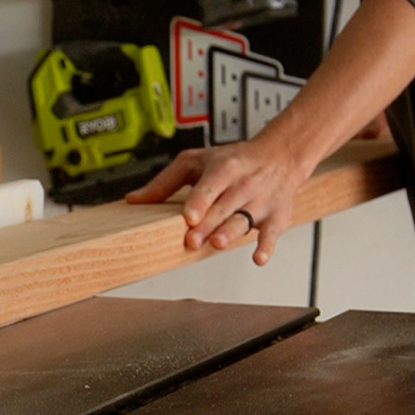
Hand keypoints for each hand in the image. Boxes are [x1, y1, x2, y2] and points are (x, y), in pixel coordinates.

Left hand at [125, 137, 310, 265]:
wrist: (280, 156)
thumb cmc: (234, 161)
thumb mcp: (196, 162)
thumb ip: (165, 182)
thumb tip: (134, 199)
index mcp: (223, 169)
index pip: (209, 186)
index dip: (199, 201)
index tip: (189, 216)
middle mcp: (243, 185)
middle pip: (223, 208)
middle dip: (207, 225)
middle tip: (192, 240)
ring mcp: (260, 202)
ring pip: (243, 220)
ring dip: (231, 233)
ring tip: (218, 243)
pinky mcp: (275, 217)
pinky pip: (272, 233)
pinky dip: (267, 246)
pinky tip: (258, 258)